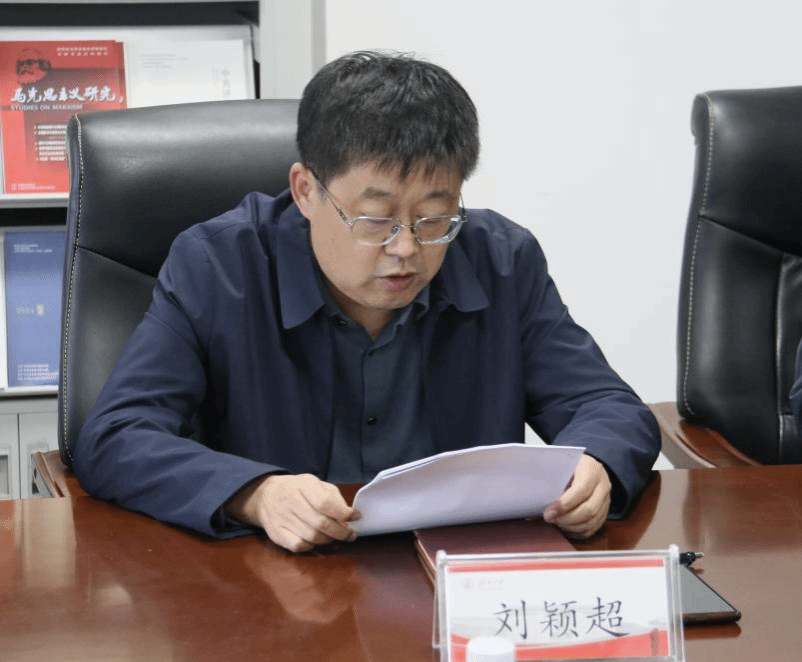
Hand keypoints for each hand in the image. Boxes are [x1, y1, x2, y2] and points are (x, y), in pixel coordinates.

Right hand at [227, 474, 356, 552]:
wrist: (265, 496)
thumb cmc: (297, 489)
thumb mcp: (316, 484)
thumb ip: (333, 498)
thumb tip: (349, 516)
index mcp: (303, 485)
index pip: (325, 502)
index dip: (343, 513)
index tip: (355, 516)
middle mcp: (291, 501)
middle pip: (321, 523)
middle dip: (341, 532)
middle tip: (350, 535)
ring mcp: (282, 519)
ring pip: (312, 537)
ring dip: (329, 540)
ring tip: (336, 537)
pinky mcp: (277, 534)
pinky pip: (299, 546)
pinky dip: (312, 547)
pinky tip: (318, 541)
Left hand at [542, 454, 610, 538]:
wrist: (592, 466)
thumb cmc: (574, 465)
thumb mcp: (565, 463)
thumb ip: (555, 476)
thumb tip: (539, 495)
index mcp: (592, 471)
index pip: (581, 491)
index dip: (564, 505)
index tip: (548, 512)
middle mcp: (603, 487)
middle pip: (589, 510)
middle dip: (566, 518)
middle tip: (550, 519)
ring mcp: (606, 501)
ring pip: (592, 521)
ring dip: (571, 526)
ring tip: (556, 523)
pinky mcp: (605, 511)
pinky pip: (594, 527)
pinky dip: (579, 532)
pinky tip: (566, 528)